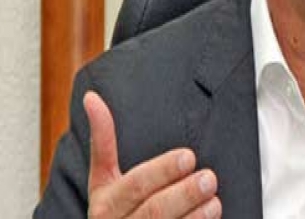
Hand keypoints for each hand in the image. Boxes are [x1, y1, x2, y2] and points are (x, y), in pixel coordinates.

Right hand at [84, 91, 220, 218]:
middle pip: (154, 210)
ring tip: (214, 199)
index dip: (162, 170)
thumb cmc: (115, 209)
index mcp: (104, 203)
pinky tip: (210, 214)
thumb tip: (91, 97)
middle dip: (184, 193)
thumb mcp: (103, 179)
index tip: (188, 155)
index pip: (134, 185)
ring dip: (195, 215)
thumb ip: (102, 140)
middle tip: (209, 177)